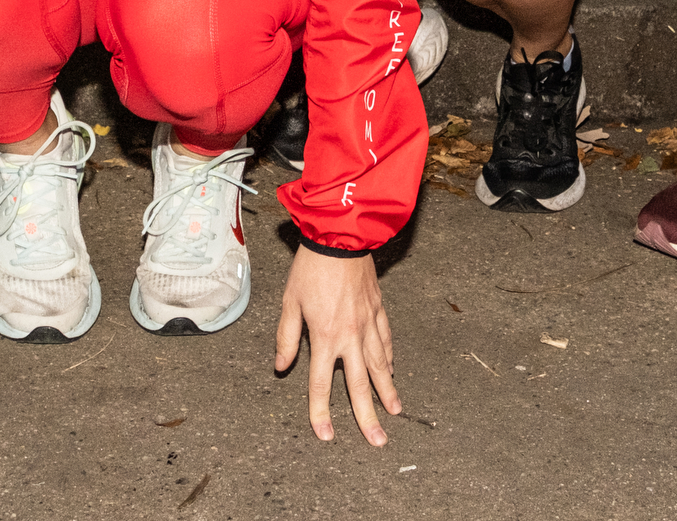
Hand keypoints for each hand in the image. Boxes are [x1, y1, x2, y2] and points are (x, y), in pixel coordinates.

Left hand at [275, 247, 401, 445]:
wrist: (341, 237)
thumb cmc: (311, 268)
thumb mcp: (289, 303)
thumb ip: (287, 337)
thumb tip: (282, 365)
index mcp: (324, 337)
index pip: (320, 384)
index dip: (321, 412)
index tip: (326, 435)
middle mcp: (350, 335)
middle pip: (359, 384)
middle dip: (368, 416)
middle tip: (378, 441)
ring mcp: (368, 323)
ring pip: (380, 365)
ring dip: (387, 391)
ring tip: (395, 411)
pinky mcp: (379, 309)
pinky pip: (386, 339)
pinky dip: (390, 357)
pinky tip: (393, 369)